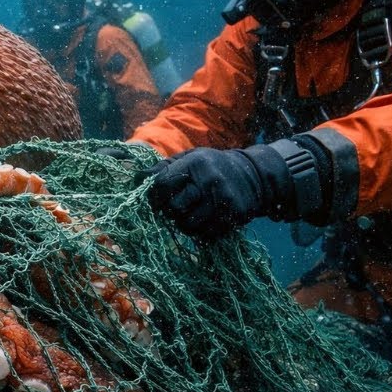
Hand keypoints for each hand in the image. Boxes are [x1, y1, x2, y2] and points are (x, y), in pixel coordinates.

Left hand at [147, 147, 271, 238]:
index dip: (153, 195)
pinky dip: (199, 230)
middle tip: (172, 208)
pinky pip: (204, 234)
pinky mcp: (232, 217)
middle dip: (168, 211)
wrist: (254, 175)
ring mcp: (222, 201)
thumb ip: (163, 167)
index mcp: (195, 163)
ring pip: (187, 224)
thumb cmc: (213, 166)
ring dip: (182, 223)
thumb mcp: (190, 157)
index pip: (161, 184)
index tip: (154, 199)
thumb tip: (136, 178)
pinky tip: (202, 219)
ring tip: (187, 213)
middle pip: (173, 207)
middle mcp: (209, 181)